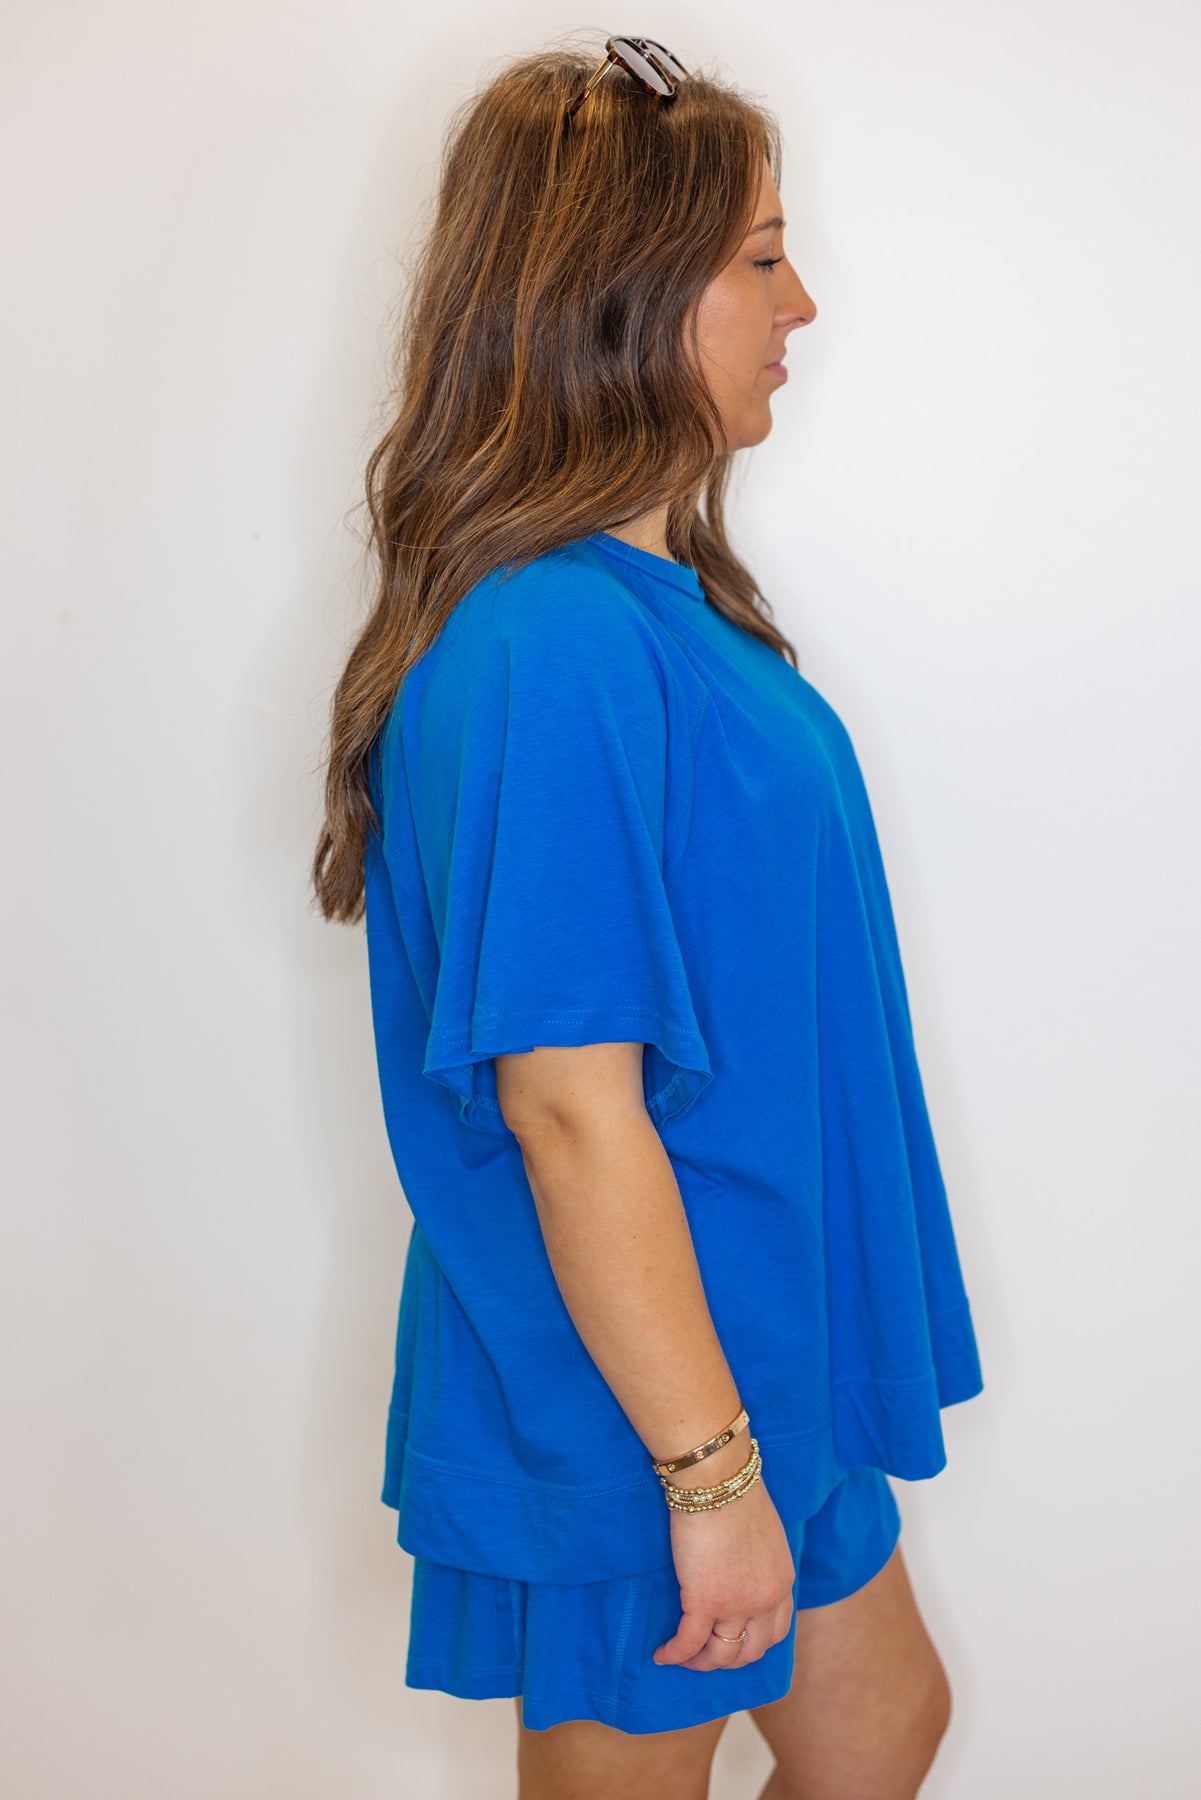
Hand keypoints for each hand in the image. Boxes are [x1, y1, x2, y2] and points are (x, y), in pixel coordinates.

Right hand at [651, 1463, 795, 1671]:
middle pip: (749, 1651)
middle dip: (726, 1658)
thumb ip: (760, 1561)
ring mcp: (735, 1604)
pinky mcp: (703, 1601)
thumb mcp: (766, 1534)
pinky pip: (688, 1642)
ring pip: (720, 1654)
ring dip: (701, 1661)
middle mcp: (764, 1600)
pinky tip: (662, 1653)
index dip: (753, 1643)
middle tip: (705, 1651)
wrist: (717, 1479)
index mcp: (782, 1582)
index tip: (733, 1640)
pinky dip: (675, 1654)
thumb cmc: (736, 1493)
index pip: (775, 1632)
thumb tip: (742, 1570)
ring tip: (682, 1655)